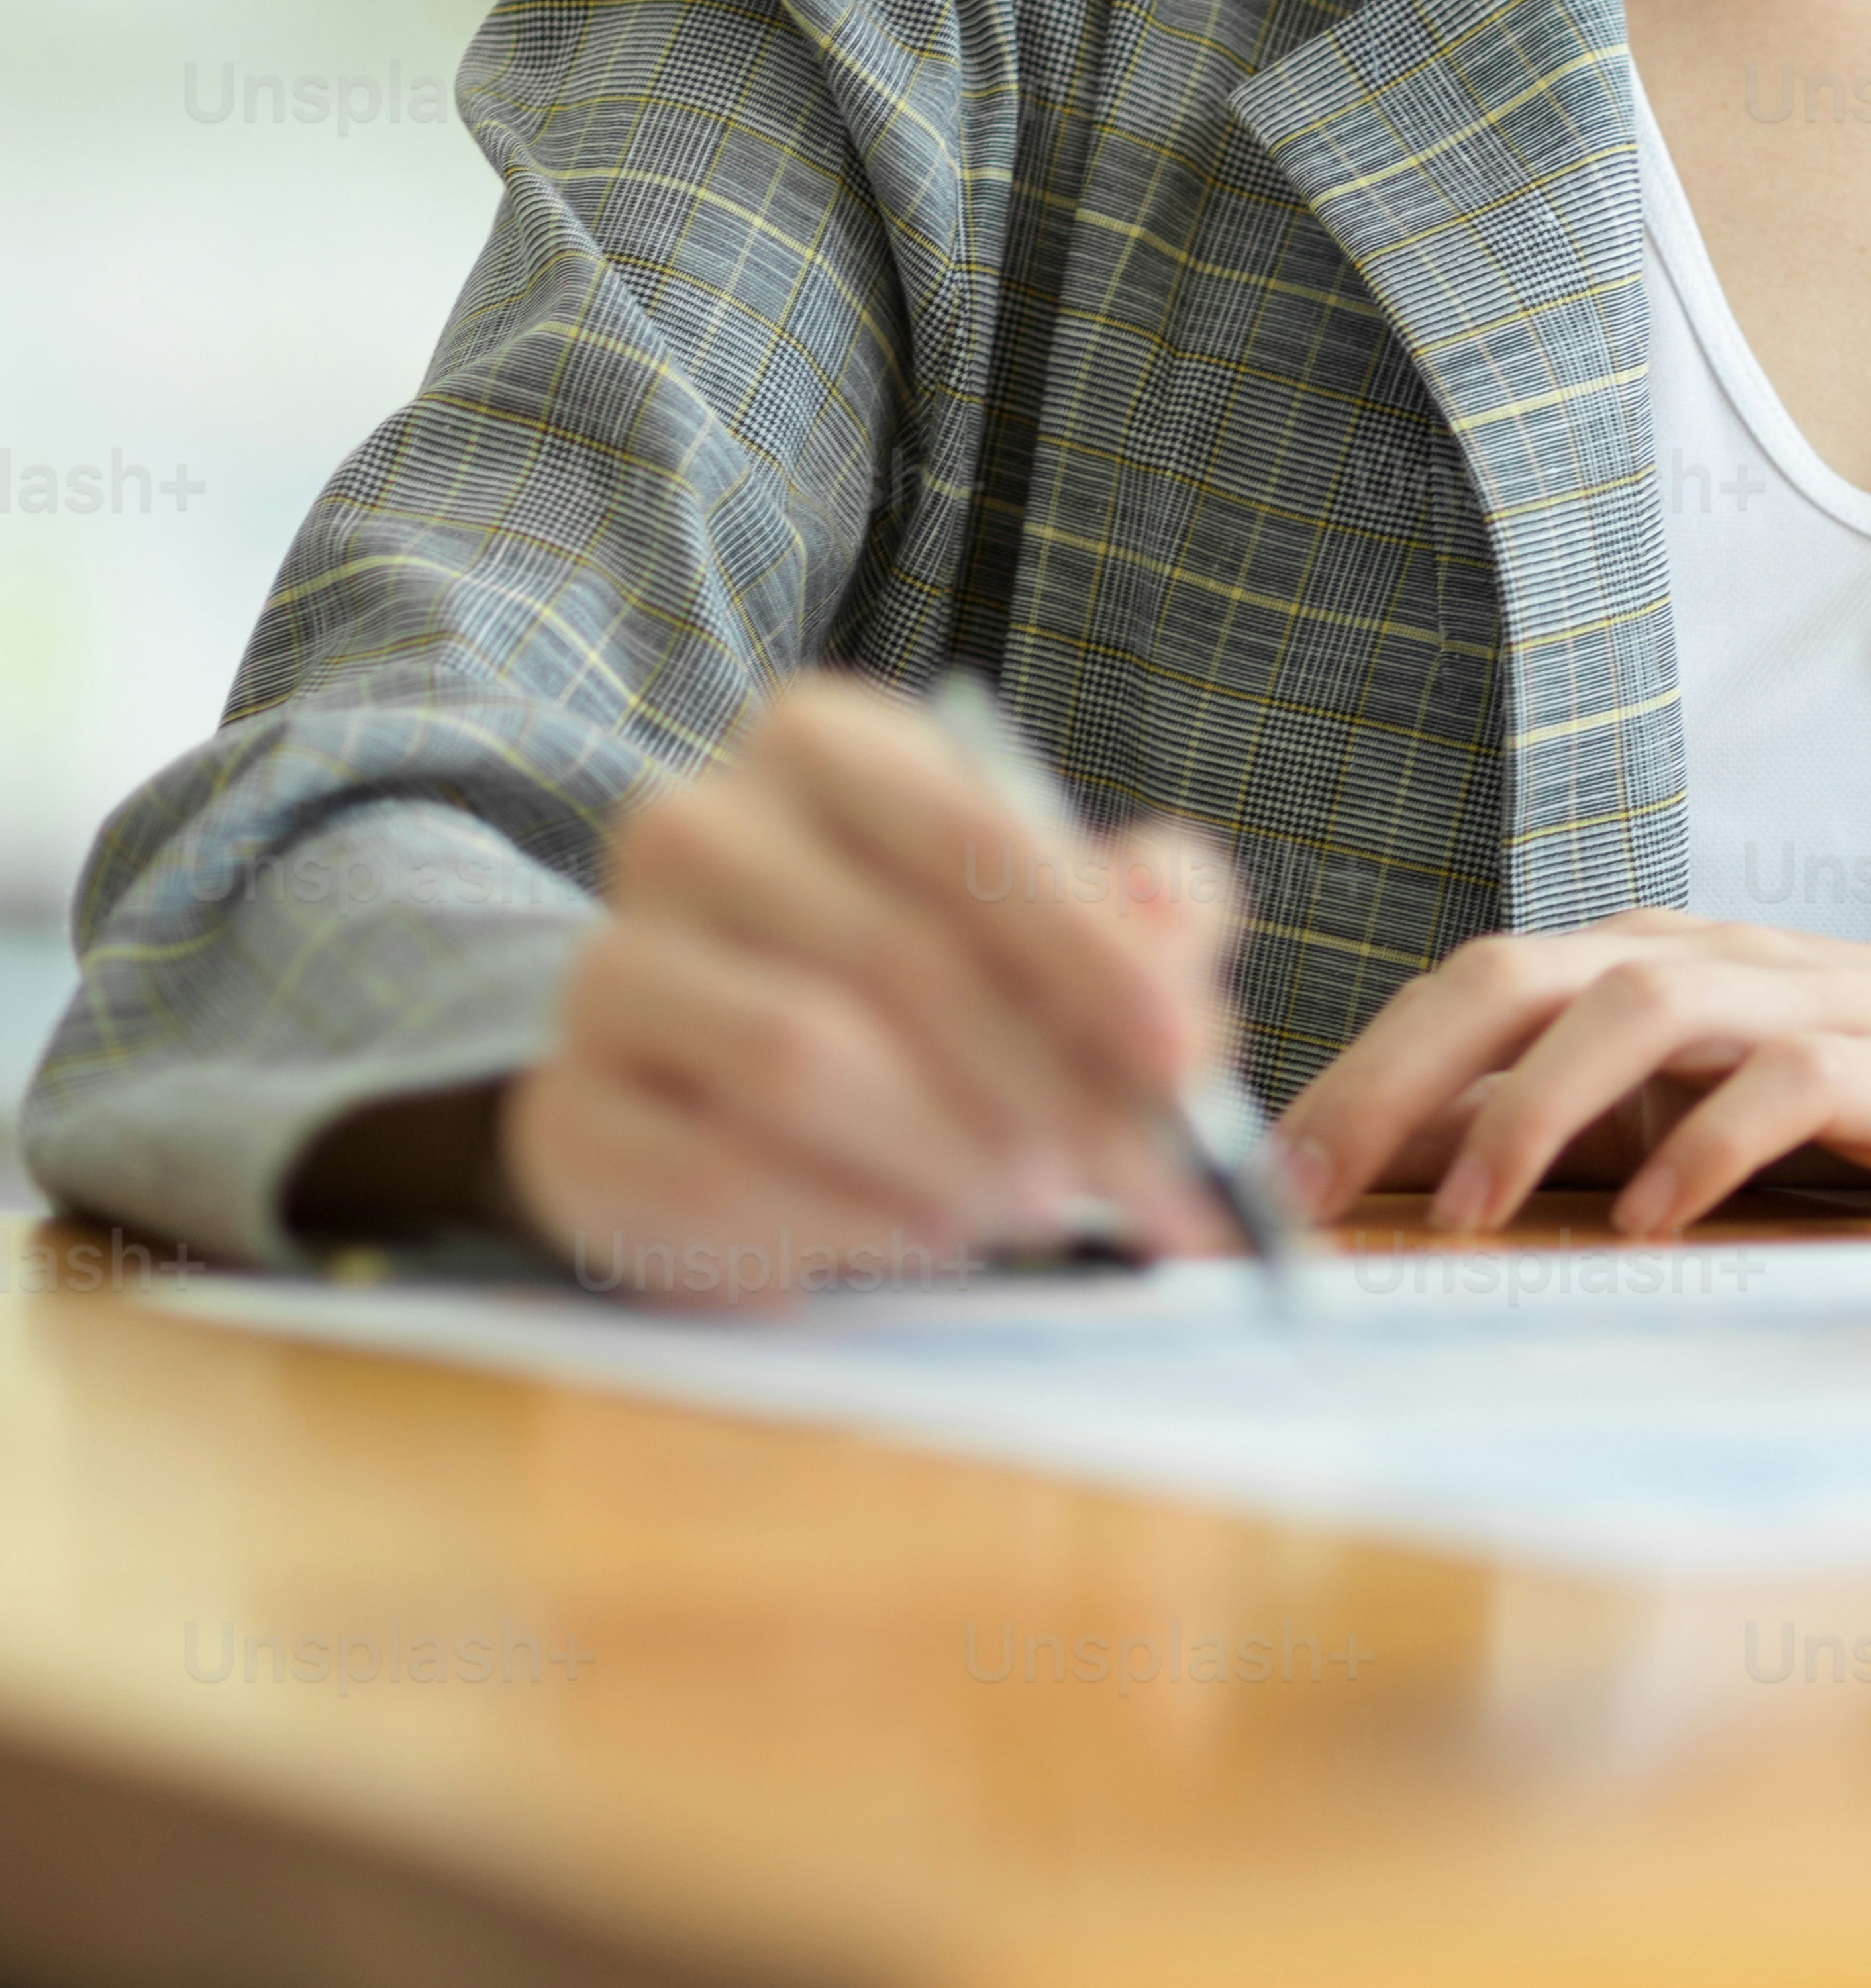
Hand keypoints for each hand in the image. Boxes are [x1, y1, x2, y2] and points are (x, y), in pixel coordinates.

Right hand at [500, 671, 1244, 1307]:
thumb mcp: (1054, 923)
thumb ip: (1146, 917)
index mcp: (820, 746)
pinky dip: (844, 1223)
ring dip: (947, 1156)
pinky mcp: (570, 1113)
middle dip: (1046, 1087)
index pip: (969, 828)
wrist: (718, 1091)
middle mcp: (691, 828)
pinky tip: (922, 1241)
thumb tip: (1179, 961)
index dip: (1091, 949)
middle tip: (1141, 1184)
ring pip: (798, 1057)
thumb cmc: (921, 985)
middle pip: (896, 955)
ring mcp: (610, 967)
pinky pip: (713, 1172)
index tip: (1183, 1057)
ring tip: (1035, 1212)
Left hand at [1271, 911, 1870, 1240]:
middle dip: (1399, 1074)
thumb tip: (1382, 1177)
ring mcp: (1792, 997)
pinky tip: (1653, 1221)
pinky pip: (1785, 1080)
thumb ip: (1545, 1124)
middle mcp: (1696, 958)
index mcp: (1628, 962)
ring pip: (1639, 1004)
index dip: (1357, 1070)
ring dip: (1537, 1108)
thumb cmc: (1824, 1104)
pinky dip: (1706, 1145)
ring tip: (1473, 1214)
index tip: (1269, 1175)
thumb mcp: (1666, 1108)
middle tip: (1316, 1187)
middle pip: (1516, 972)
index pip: (1462, 988)